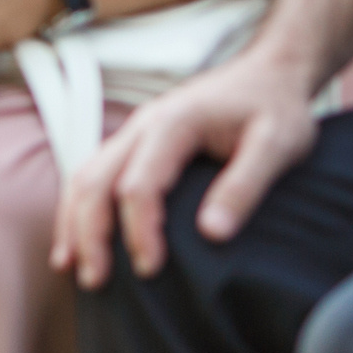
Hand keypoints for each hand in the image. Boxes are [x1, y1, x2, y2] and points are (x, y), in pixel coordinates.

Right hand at [51, 48, 319, 289]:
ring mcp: (136, 130)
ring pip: (86, 174)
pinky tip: (79, 238)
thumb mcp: (279, 144)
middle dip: (90, 233)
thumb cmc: (276, 108)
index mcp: (175, 122)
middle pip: (96, 179)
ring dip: (74, 221)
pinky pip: (94, 171)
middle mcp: (144, 124)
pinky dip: (80, 206)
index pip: (138, 184)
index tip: (150, 271)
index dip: (138, 230)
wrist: (271, 70)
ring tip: (72, 268)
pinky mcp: (137, 141)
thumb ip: (245, 185)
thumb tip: (212, 233)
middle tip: (95, 282)